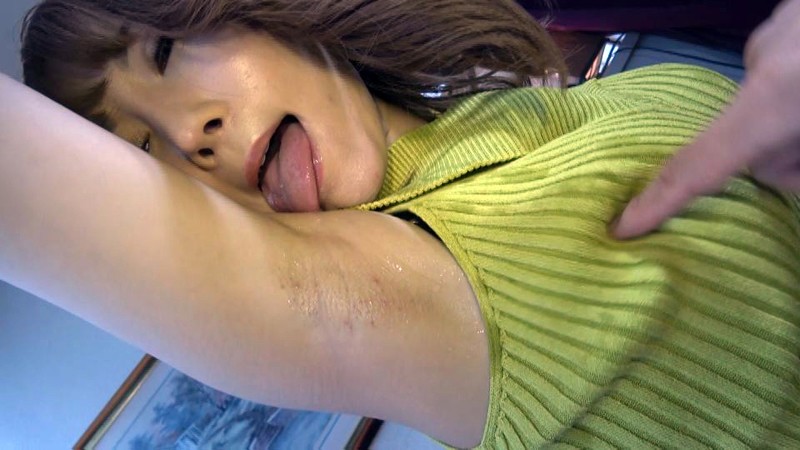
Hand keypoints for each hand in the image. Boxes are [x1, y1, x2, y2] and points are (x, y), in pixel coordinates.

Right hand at [612, 0, 799, 238]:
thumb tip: (783, 183)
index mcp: (775, 98)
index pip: (698, 164)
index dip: (658, 201)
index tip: (623, 228)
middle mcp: (764, 59)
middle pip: (745, 129)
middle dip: (778, 152)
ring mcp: (781, 26)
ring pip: (772, 93)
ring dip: (797, 113)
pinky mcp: (793, 14)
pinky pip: (788, 57)